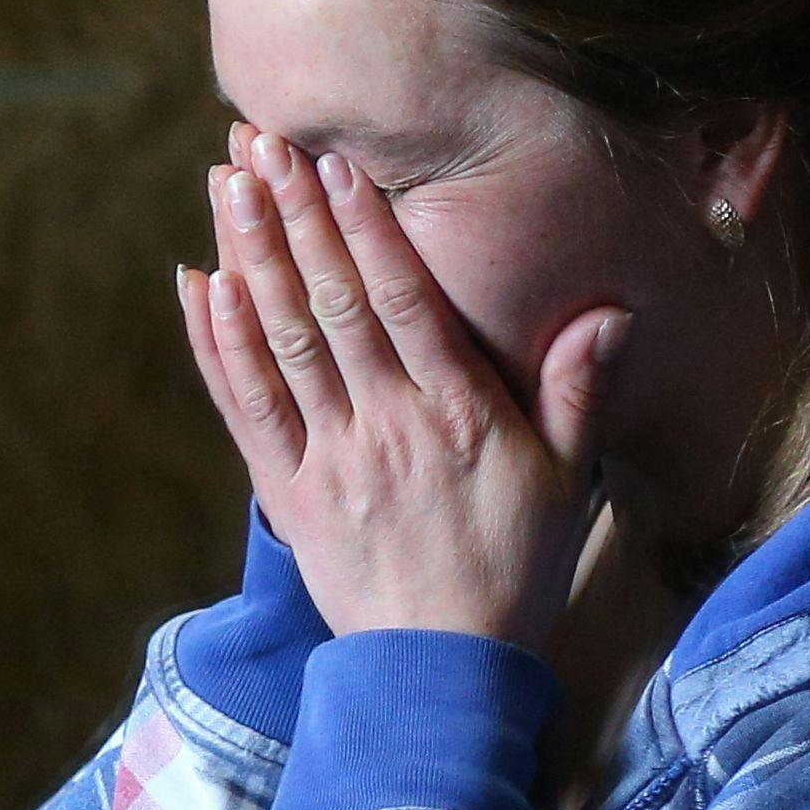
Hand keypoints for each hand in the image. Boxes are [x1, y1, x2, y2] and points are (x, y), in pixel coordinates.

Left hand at [181, 133, 625, 649]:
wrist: (443, 668)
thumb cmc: (514, 566)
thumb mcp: (567, 479)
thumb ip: (579, 390)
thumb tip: (609, 312)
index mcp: (457, 414)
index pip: (402, 302)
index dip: (365, 227)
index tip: (338, 163)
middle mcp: (385, 427)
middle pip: (329, 304)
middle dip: (293, 216)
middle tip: (261, 142)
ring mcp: (327, 459)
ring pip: (280, 340)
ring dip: (249, 256)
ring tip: (226, 185)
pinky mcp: (285, 492)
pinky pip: (244, 405)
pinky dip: (218, 342)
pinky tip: (199, 283)